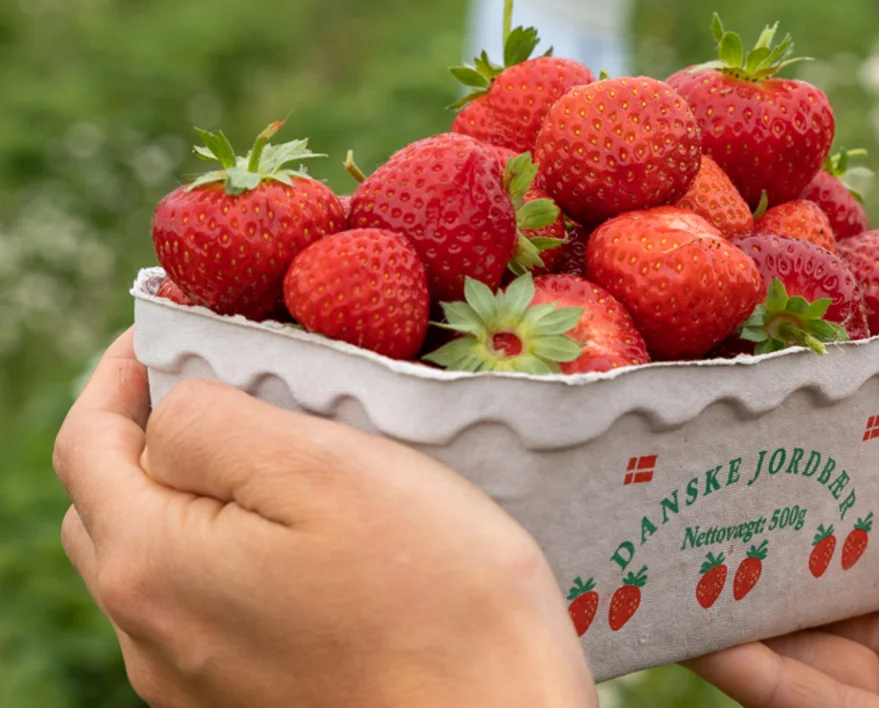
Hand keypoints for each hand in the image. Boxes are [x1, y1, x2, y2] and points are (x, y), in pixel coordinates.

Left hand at [52, 330, 594, 707]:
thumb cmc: (437, 593)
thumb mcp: (326, 467)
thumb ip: (213, 423)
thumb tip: (171, 411)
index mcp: (154, 565)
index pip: (86, 442)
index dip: (119, 371)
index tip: (171, 327)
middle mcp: (152, 636)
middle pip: (105, 507)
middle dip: (142, 434)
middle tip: (221, 384)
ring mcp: (193, 681)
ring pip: (152, 562)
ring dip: (185, 497)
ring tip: (267, 456)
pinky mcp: (242, 702)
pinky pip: (201, 610)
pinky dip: (221, 553)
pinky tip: (294, 540)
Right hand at [685, 447, 878, 707]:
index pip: (861, 538)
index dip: (802, 509)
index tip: (742, 473)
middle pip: (817, 600)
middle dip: (749, 565)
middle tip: (674, 523)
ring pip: (801, 657)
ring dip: (733, 622)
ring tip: (663, 578)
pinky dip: (759, 678)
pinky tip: (707, 642)